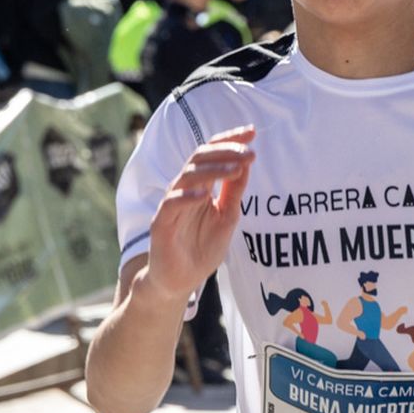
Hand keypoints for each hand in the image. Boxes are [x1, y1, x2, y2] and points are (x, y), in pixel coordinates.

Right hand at [139, 126, 255, 301]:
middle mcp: (184, 189)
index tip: (252, 132)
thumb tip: (247, 163)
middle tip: (249, 151)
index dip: (230, 140)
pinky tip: (205, 196)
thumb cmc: (202, 248)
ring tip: (236, 168)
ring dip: (213, 170)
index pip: (212, 153)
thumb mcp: (226, 218)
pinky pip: (171, 204)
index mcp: (200, 185)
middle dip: (225, 151)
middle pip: (199, 157)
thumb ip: (234, 192)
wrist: (180, 281)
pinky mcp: (161, 224)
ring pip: (187, 176)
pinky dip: (187, 198)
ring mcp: (171, 205)